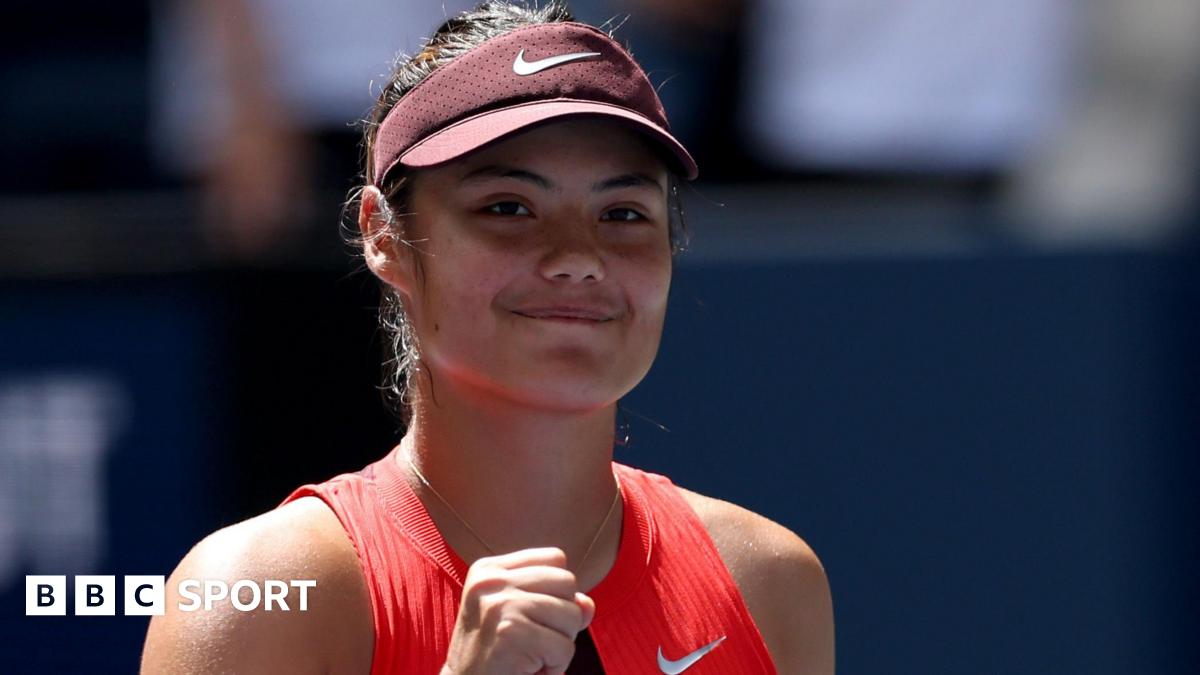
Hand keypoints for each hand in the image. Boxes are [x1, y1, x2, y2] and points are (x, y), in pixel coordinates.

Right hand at [441, 547, 595, 674]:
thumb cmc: (495, 655)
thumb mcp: (521, 619)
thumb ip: (556, 603)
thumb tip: (587, 604)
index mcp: (490, 569)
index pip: (555, 558)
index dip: (558, 591)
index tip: (534, 617)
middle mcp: (492, 581)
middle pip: (567, 582)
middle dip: (563, 617)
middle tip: (534, 641)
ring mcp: (500, 604)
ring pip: (572, 614)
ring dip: (560, 645)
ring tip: (531, 655)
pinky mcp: (510, 633)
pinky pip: (564, 647)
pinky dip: (556, 666)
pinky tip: (530, 669)